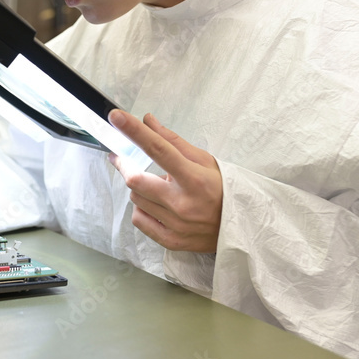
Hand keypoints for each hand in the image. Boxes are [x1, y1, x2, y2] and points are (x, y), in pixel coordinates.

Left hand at [108, 110, 221, 252]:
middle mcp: (182, 202)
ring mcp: (175, 224)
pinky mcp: (170, 241)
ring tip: (156, 186)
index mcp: (194, 178)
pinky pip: (139, 220)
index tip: (117, 117)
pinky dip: (141, 209)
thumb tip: (148, 121)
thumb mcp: (205, 160)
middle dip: (125, 166)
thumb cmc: (222, 190)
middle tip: (122, 158)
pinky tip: (156, 205)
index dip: (135, 132)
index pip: (159, 150)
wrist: (241, 228)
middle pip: (136, 180)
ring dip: (139, 188)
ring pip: (136, 199)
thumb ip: (173, 141)